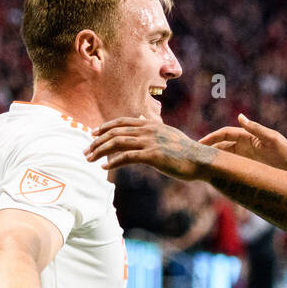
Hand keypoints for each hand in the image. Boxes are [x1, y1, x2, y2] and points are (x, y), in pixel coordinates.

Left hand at [85, 117, 214, 180]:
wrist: (200, 160)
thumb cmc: (185, 151)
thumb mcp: (167, 134)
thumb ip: (153, 127)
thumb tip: (142, 120)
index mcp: (150, 125)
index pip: (122, 122)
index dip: (105, 127)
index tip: (93, 134)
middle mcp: (148, 130)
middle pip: (115, 132)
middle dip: (97, 141)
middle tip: (86, 150)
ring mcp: (150, 142)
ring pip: (117, 142)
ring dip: (100, 150)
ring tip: (90, 159)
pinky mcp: (152, 155)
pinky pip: (127, 157)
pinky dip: (113, 161)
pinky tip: (105, 167)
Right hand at [199, 114, 286, 171]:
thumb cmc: (285, 151)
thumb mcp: (271, 139)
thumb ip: (255, 128)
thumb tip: (240, 117)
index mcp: (248, 136)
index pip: (225, 134)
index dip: (212, 137)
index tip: (200, 144)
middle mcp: (245, 145)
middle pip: (222, 145)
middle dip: (209, 148)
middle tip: (195, 156)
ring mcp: (247, 157)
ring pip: (226, 157)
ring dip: (215, 159)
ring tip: (201, 166)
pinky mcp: (250, 167)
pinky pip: (233, 167)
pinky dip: (224, 169)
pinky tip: (216, 175)